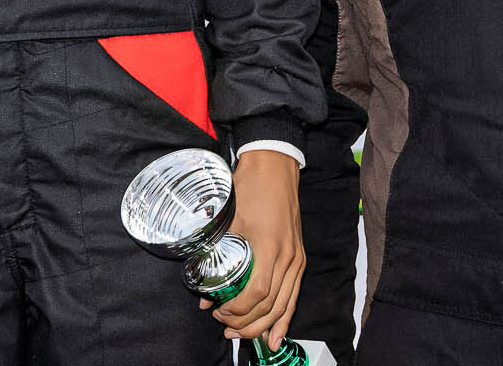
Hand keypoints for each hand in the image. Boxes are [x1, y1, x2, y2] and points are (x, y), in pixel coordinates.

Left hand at [203, 149, 303, 346]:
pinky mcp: (299, 258)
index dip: (238, 310)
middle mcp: (288, 257)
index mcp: (269, 247)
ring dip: (263, 325)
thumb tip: (203, 292)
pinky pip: (293, 295)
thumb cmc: (249, 188)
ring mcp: (296, 259)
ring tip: (244, 336)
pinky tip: (274, 335)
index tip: (219, 312)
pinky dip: (284, 317)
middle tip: (227, 329)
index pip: (256, 293)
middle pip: (271, 305)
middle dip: (248, 324)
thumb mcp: (227, 221)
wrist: (274, 167)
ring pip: (284, 305)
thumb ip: (215, 257)